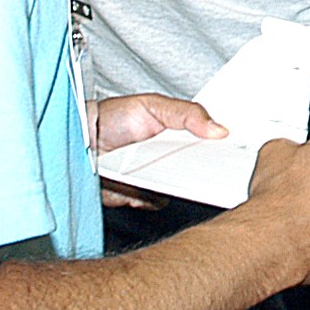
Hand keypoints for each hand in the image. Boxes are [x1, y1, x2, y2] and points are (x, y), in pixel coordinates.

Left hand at [91, 95, 226, 206]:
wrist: (78, 140)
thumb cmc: (112, 117)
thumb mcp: (153, 105)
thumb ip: (187, 114)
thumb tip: (220, 129)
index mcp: (179, 137)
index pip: (208, 147)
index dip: (221, 152)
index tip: (230, 153)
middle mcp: (171, 161)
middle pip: (199, 173)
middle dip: (201, 172)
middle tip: (197, 164)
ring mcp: (156, 181)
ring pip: (179, 191)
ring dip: (172, 184)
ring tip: (152, 169)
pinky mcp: (139, 198)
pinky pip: (155, 203)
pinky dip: (147, 196)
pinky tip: (136, 183)